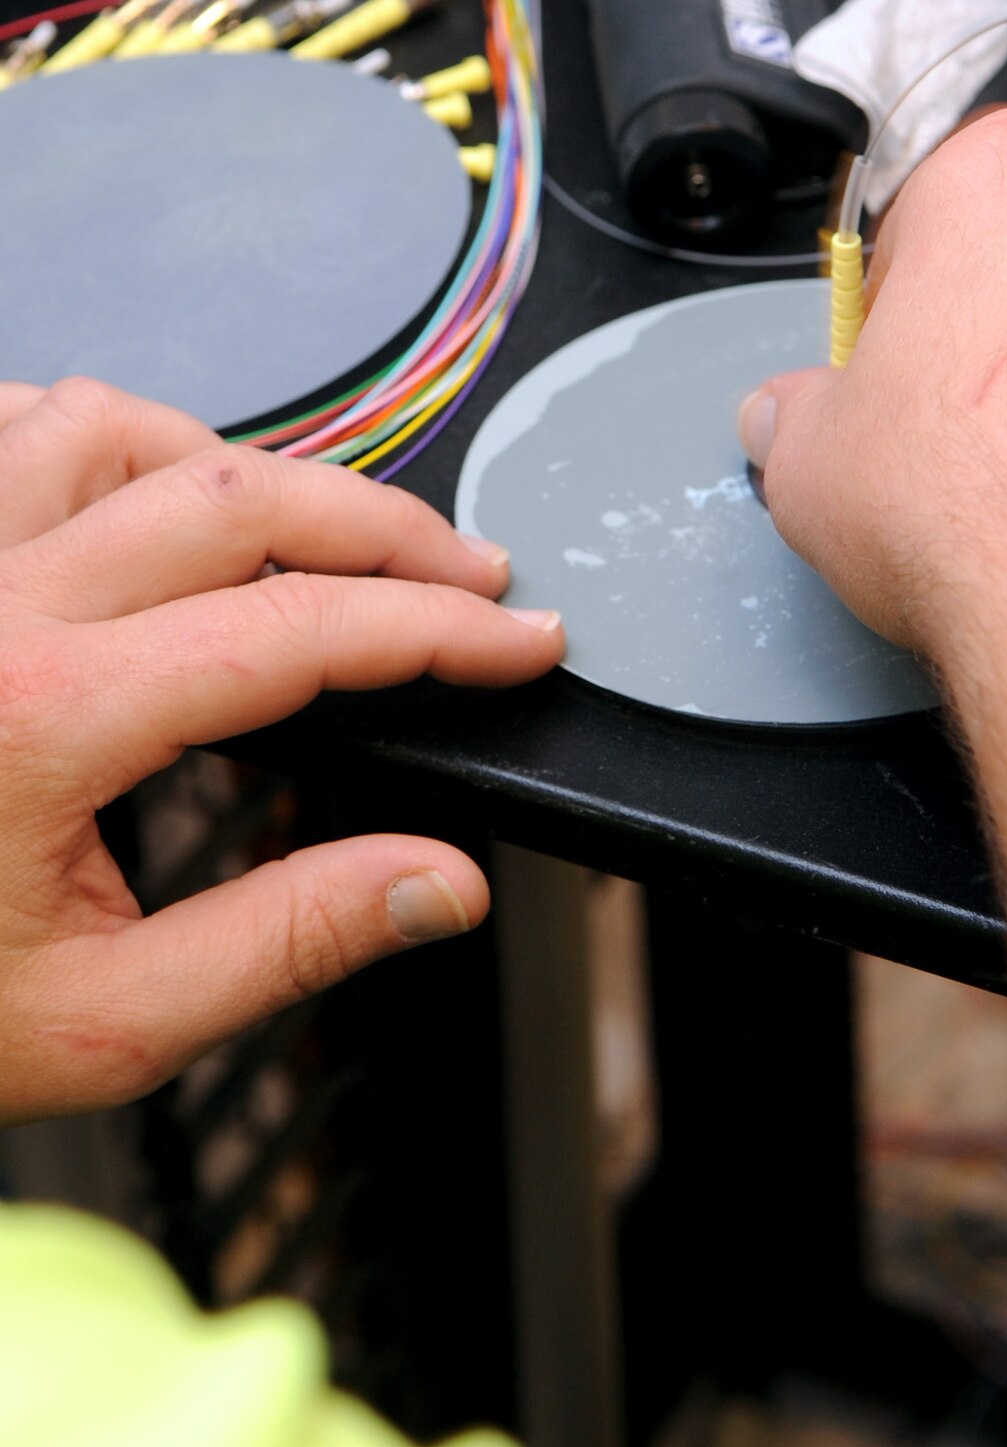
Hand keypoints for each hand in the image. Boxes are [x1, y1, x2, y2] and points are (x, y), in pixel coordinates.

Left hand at [0, 378, 563, 1123]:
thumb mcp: (103, 1020)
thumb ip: (287, 942)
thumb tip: (435, 885)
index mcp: (45, 717)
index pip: (299, 629)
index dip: (439, 627)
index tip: (517, 637)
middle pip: (239, 495)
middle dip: (387, 527)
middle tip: (471, 572)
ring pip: (118, 429)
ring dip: (243, 468)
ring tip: (317, 530)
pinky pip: (16, 427)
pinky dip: (107, 437)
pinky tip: (152, 491)